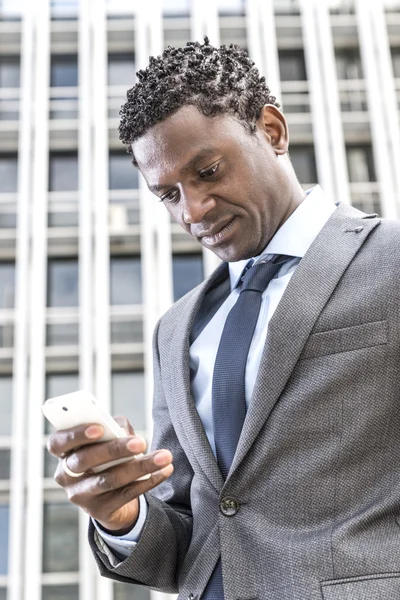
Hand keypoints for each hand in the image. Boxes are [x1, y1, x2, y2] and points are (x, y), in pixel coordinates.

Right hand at [47, 416, 173, 533]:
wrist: (110, 493)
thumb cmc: (106, 455)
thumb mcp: (107, 438)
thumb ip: (113, 428)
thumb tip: (123, 430)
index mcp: (63, 452)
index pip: (58, 443)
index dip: (76, 435)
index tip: (99, 428)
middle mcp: (66, 475)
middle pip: (86, 460)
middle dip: (115, 449)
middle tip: (140, 442)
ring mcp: (81, 495)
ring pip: (109, 480)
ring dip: (140, 467)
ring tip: (163, 456)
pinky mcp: (99, 511)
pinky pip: (126, 494)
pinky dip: (148, 481)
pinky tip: (164, 471)